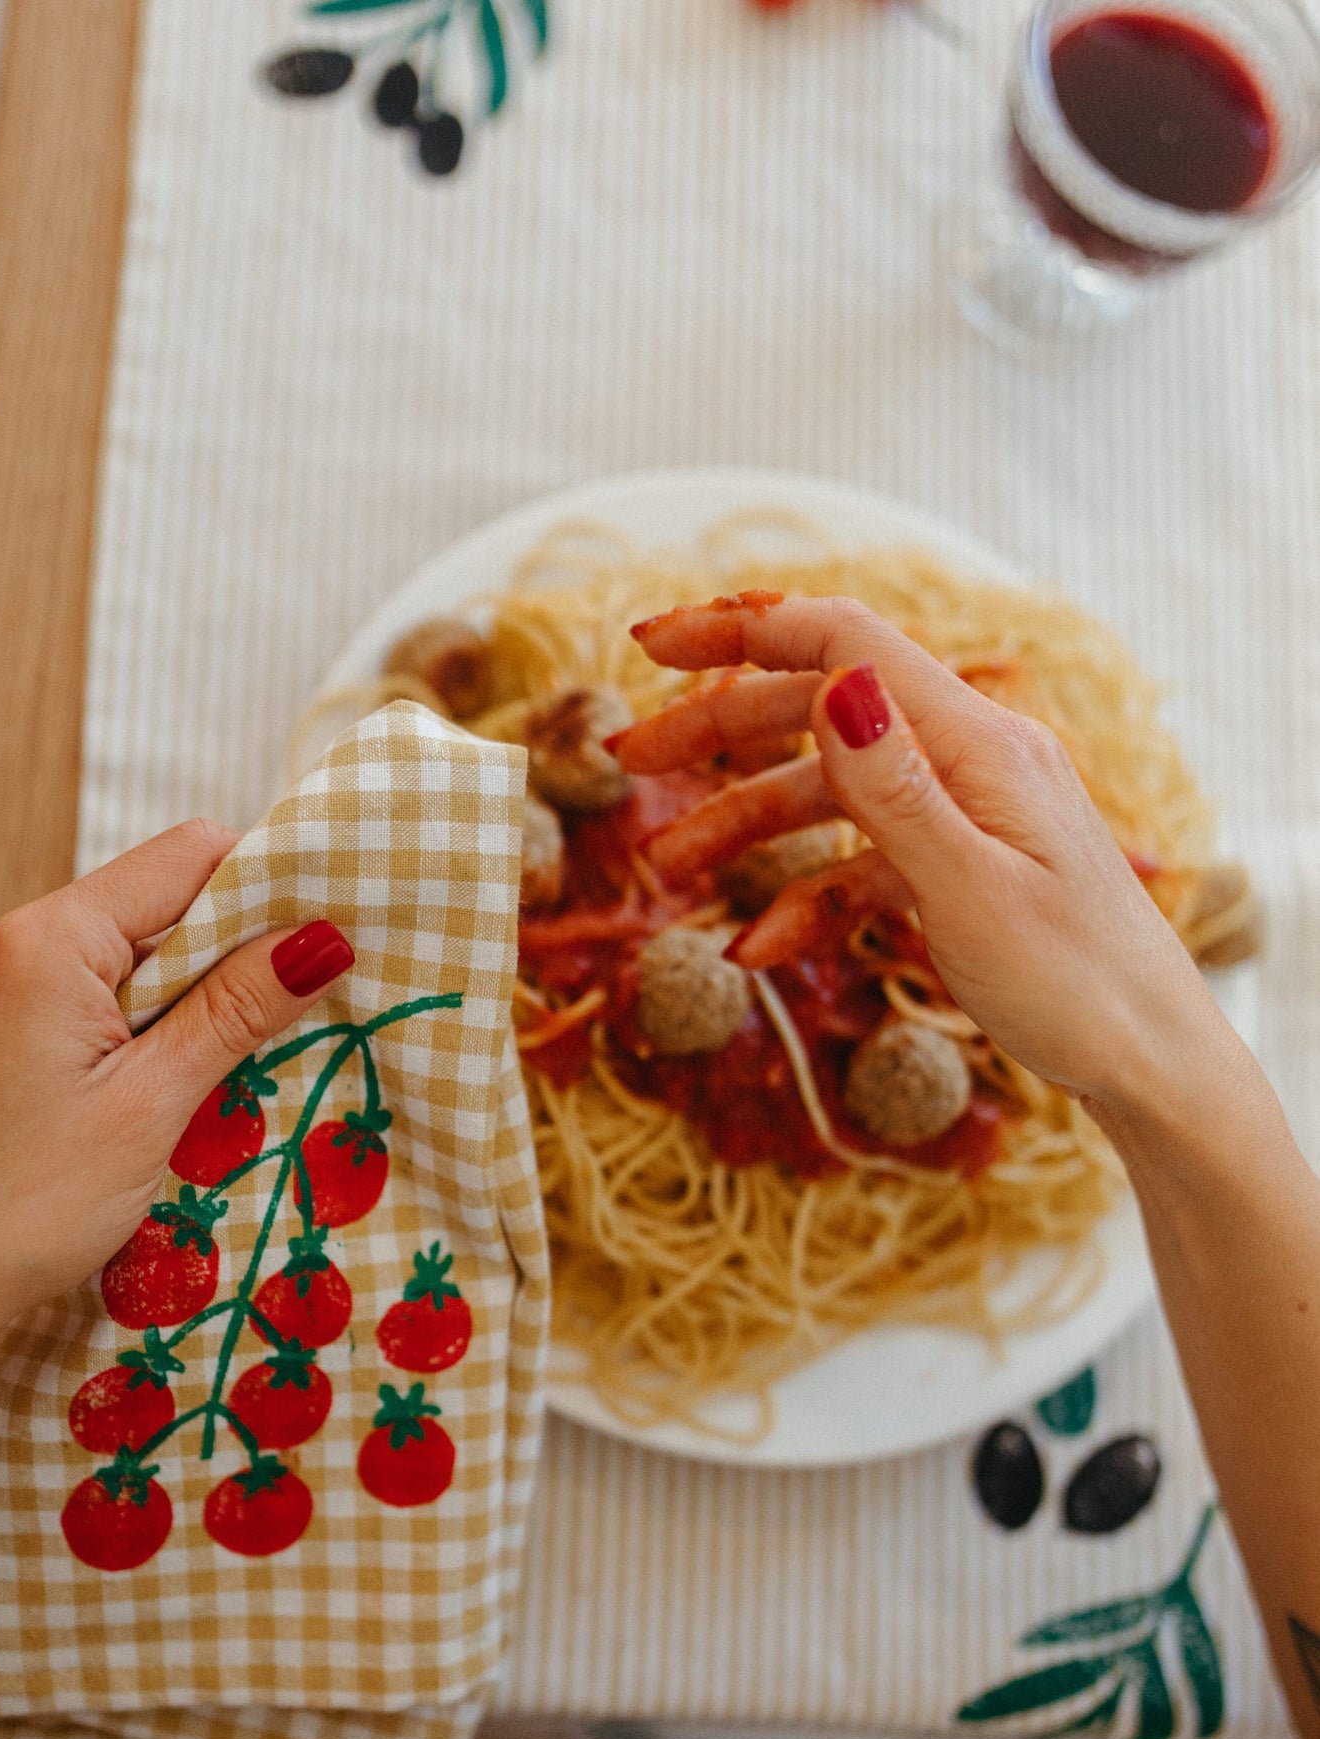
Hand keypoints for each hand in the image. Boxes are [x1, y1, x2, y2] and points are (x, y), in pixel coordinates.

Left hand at [0, 821, 354, 1451]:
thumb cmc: (19, 1210)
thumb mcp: (151, 1106)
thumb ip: (236, 1010)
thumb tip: (322, 938)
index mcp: (46, 939)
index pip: (188, 855)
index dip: (266, 889)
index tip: (322, 948)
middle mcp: (3, 939)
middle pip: (154, 903)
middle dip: (224, 959)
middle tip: (277, 1033)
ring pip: (120, 956)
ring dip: (179, 1004)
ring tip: (204, 1084)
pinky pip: (79, 995)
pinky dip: (129, 1030)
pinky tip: (147, 1098)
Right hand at [622, 594, 1246, 1117]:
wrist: (1152, 1066)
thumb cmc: (1078, 987)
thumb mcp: (972, 892)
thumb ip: (896, 791)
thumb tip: (838, 684)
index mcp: (977, 742)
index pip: (842, 642)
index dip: (740, 630)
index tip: (646, 646)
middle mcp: (969, 759)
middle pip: (819, 710)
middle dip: (716, 729)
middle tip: (627, 760)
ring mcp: (963, 813)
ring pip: (827, 790)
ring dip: (741, 824)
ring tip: (664, 872)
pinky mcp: (957, 869)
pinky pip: (859, 863)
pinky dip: (802, 898)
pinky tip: (758, 949)